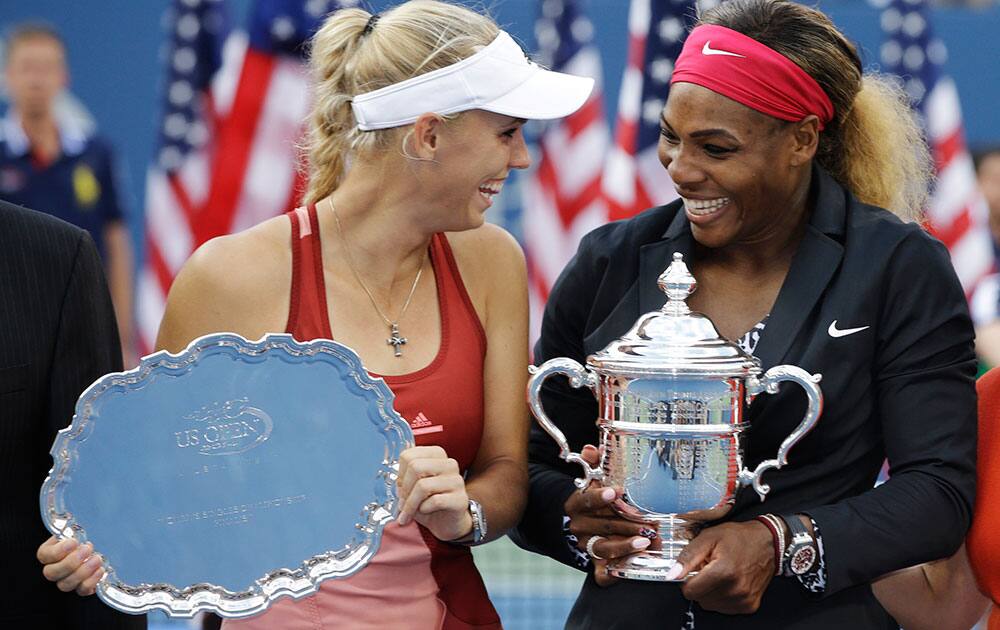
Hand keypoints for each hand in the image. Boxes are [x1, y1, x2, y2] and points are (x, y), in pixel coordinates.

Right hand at [37, 535, 103, 595]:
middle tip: (86, 550)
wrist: (98, 550)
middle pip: (51, 573)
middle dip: (70, 562)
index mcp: (49, 554)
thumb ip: (72, 532)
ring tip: (96, 559)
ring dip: (83, 572)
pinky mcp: (80, 589)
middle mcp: (54, 570)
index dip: (58, 551)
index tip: (74, 542)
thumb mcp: (76, 532)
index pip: (44, 555)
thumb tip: (75, 532)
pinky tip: (99, 570)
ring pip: (65, 584)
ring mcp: (66, 581)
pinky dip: (91, 581)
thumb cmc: (83, 540)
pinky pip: (81, 591)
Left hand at [396, 445, 472, 541]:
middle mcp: (448, 463)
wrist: (448, 523)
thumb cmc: (428, 503)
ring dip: (411, 503)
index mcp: (436, 454)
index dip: (399, 475)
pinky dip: (424, 509)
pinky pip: (435, 501)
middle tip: (401, 503)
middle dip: (404, 489)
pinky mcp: (460, 499)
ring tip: (407, 513)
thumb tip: (397, 484)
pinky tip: (425, 512)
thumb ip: (403, 481)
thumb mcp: (412, 488)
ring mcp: (456, 480)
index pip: (408, 456)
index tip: (399, 488)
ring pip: (423, 486)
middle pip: (415, 467)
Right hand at [567, 445, 655, 586]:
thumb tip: (591, 448)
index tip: (616, 492)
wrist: (579, 527)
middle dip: (627, 524)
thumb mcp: (591, 481)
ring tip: (646, 541)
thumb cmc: (593, 501)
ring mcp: (586, 546)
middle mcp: (578, 526)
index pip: (585, 499)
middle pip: (603, 525)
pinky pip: (602, 572)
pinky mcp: (593, 564)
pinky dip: (612, 573)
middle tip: (649, 523)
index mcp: (576, 504)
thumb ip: (593, 464)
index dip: (599, 496)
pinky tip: (630, 566)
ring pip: (604, 548)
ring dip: (626, 545)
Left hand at [674, 520, 775, 613]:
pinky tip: (728, 582)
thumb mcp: (709, 537)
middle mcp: (736, 589)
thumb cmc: (740, 537)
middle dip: (699, 584)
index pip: (690, 591)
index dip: (687, 579)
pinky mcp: (749, 605)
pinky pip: (724, 608)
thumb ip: (688, 556)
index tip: (693, 570)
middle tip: (709, 568)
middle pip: (699, 599)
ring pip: (710, 605)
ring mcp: (744, 599)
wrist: (768, 542)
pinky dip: (722, 597)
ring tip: (720, 574)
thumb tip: (673, 574)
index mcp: (724, 572)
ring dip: (710, 591)